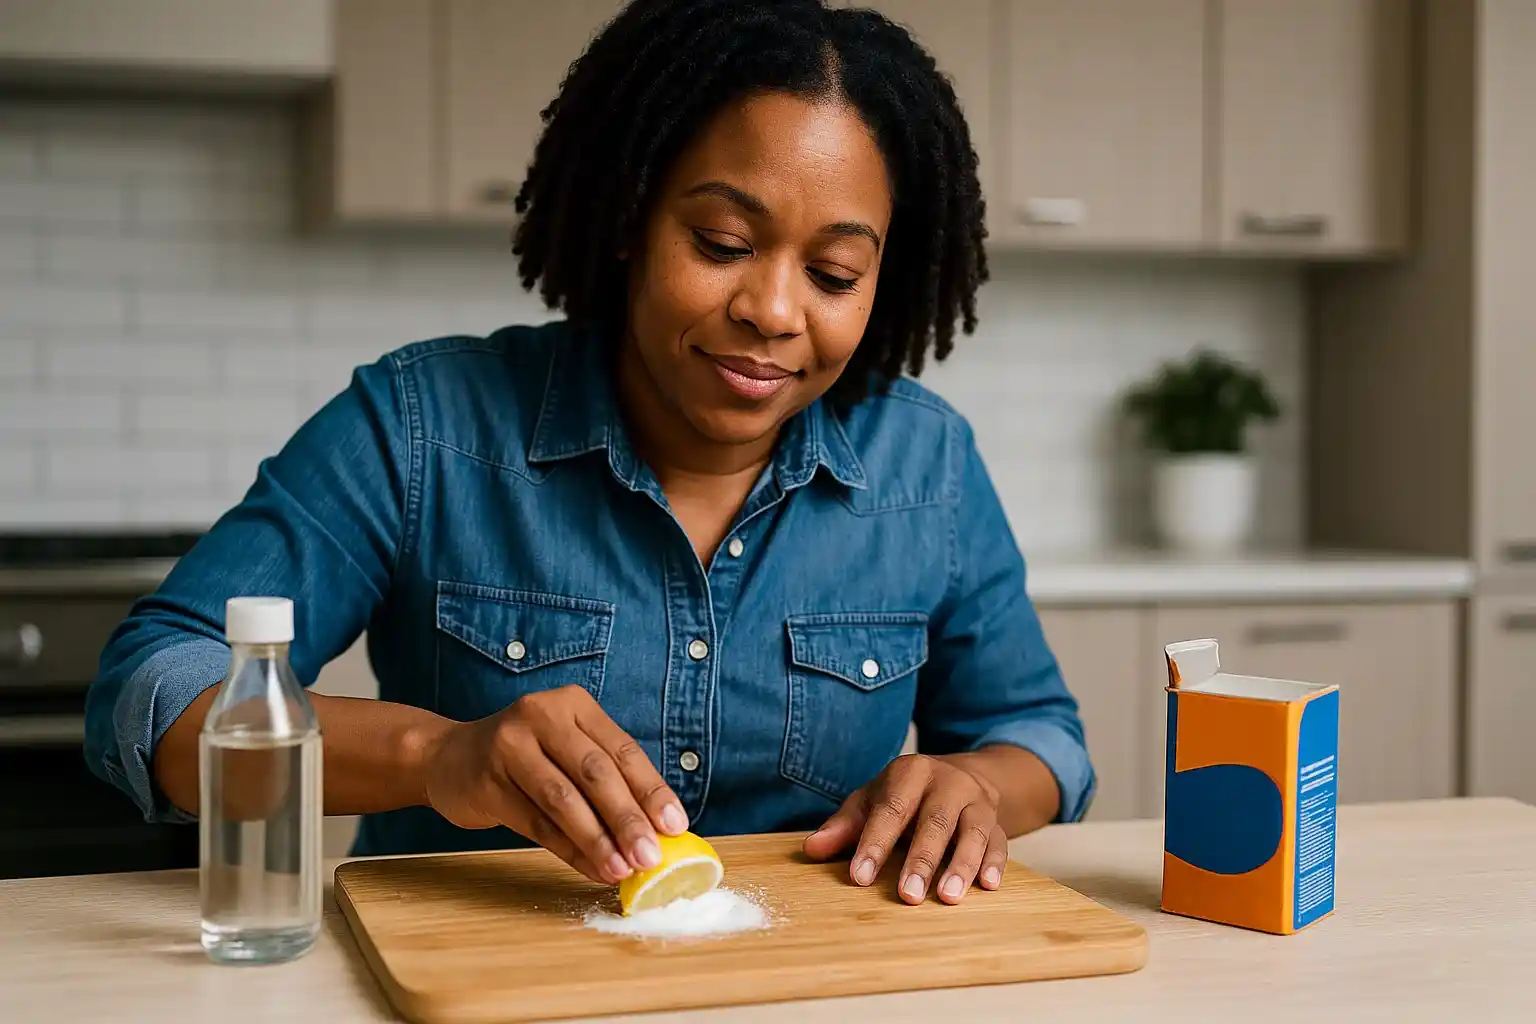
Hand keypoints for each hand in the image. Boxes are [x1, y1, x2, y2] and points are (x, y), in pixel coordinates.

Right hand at [418, 684, 687, 884]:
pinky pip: (536, 824)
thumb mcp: (567, 749)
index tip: (675, 827)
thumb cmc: (525, 757)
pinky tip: (591, 869)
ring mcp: (509, 746)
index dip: (651, 790)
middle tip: (651, 856)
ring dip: (598, 840)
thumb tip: (657, 830)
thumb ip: (607, 780)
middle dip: (627, 819)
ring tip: (622, 870)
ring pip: (564, 800)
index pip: (622, 750)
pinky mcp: (487, 781)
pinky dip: (569, 851)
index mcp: (573, 704)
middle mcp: (542, 715)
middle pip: (595, 773)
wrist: (448, 757)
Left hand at [802, 754, 1008, 904]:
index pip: (891, 809)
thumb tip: (811, 849)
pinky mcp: (997, 822)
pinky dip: (995, 864)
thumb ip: (844, 825)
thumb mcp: (872, 800)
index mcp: (911, 773)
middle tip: (908, 895)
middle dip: (921, 860)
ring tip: (947, 897)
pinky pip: (1000, 842)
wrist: (960, 776)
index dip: (874, 843)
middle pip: (935, 822)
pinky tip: (988, 886)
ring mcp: (976, 802)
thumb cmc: (905, 795)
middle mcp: (947, 783)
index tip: (860, 877)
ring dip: (961, 865)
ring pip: (973, 832)